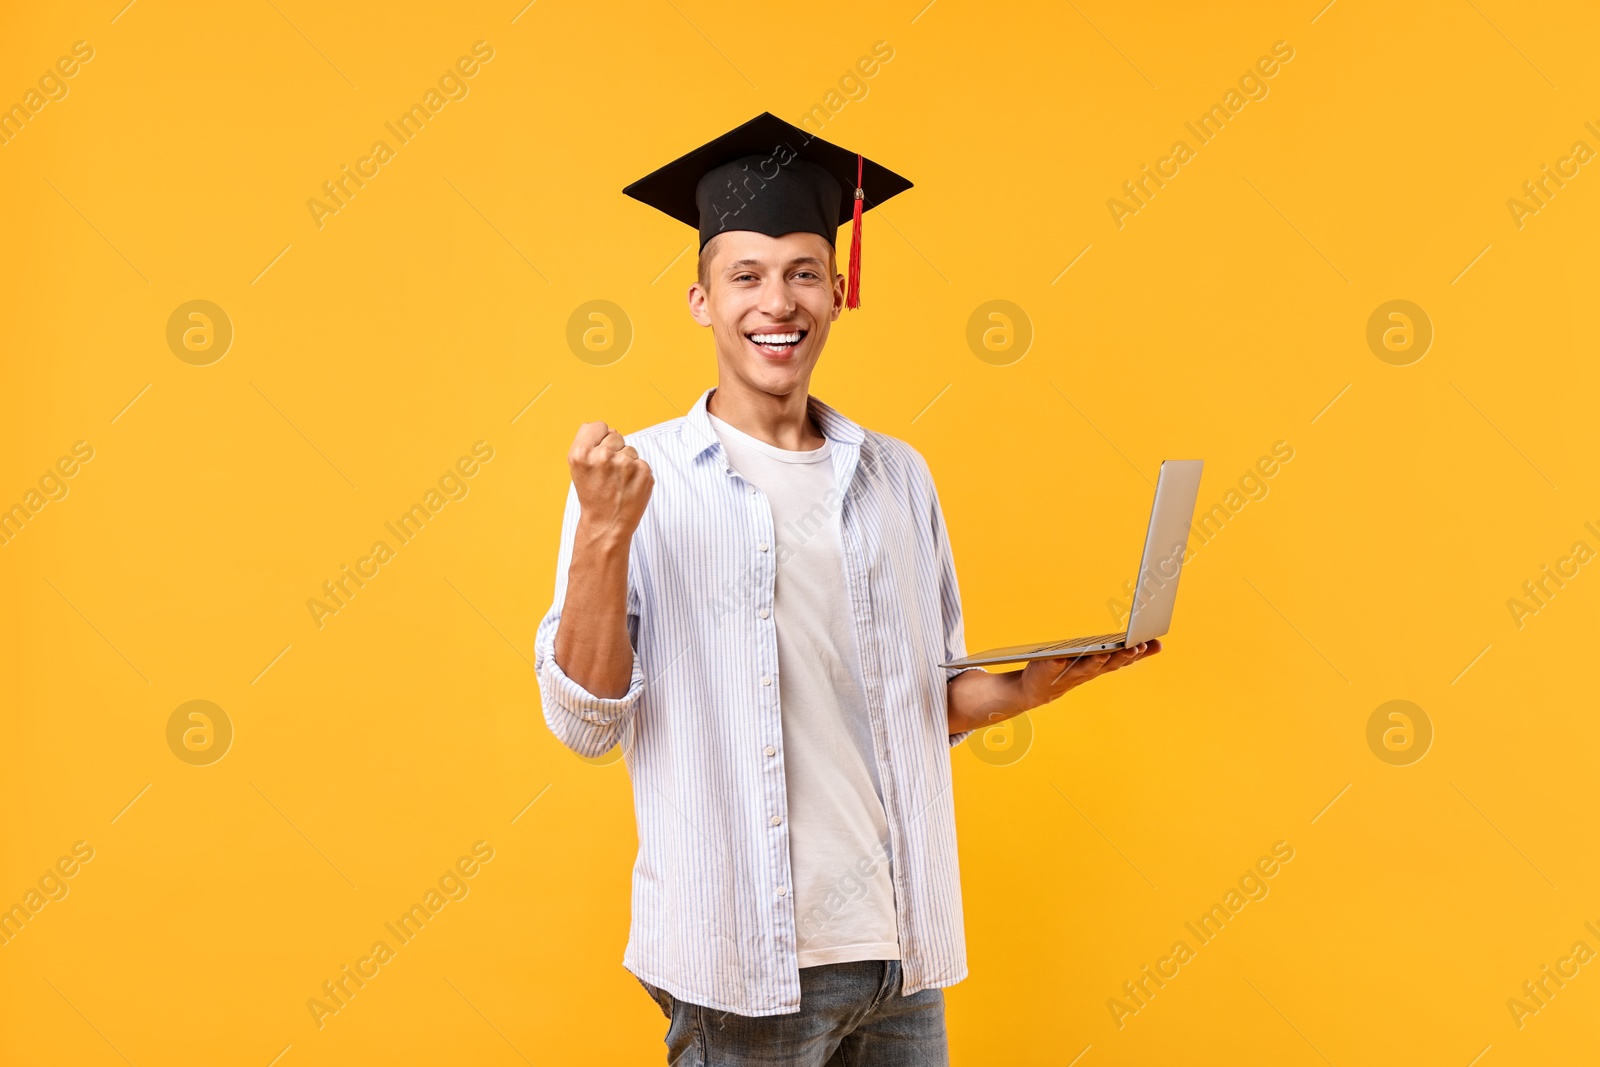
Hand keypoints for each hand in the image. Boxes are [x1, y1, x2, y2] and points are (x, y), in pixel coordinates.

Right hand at [567, 421, 653, 543]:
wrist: (606, 523)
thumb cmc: (592, 493)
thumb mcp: (576, 466)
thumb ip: (585, 440)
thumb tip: (601, 426)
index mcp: (581, 453)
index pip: (599, 425)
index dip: (600, 439)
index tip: (598, 455)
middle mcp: (602, 456)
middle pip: (616, 436)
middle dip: (613, 451)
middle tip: (607, 474)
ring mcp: (625, 464)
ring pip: (630, 449)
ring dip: (626, 463)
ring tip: (617, 482)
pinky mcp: (643, 471)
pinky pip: (641, 462)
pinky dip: (638, 473)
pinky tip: (628, 487)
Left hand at [1017, 639, 1160, 710]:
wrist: (1038, 690)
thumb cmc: (1073, 670)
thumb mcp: (1099, 660)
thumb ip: (1123, 653)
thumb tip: (1157, 644)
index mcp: (1100, 666)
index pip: (1123, 659)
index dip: (1138, 653)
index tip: (1153, 643)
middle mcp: (1088, 672)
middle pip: (1108, 664)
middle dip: (1122, 656)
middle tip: (1136, 647)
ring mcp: (1068, 673)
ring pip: (1086, 668)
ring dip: (1096, 661)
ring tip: (1104, 652)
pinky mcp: (1048, 671)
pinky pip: (1053, 666)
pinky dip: (1057, 663)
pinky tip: (1062, 657)